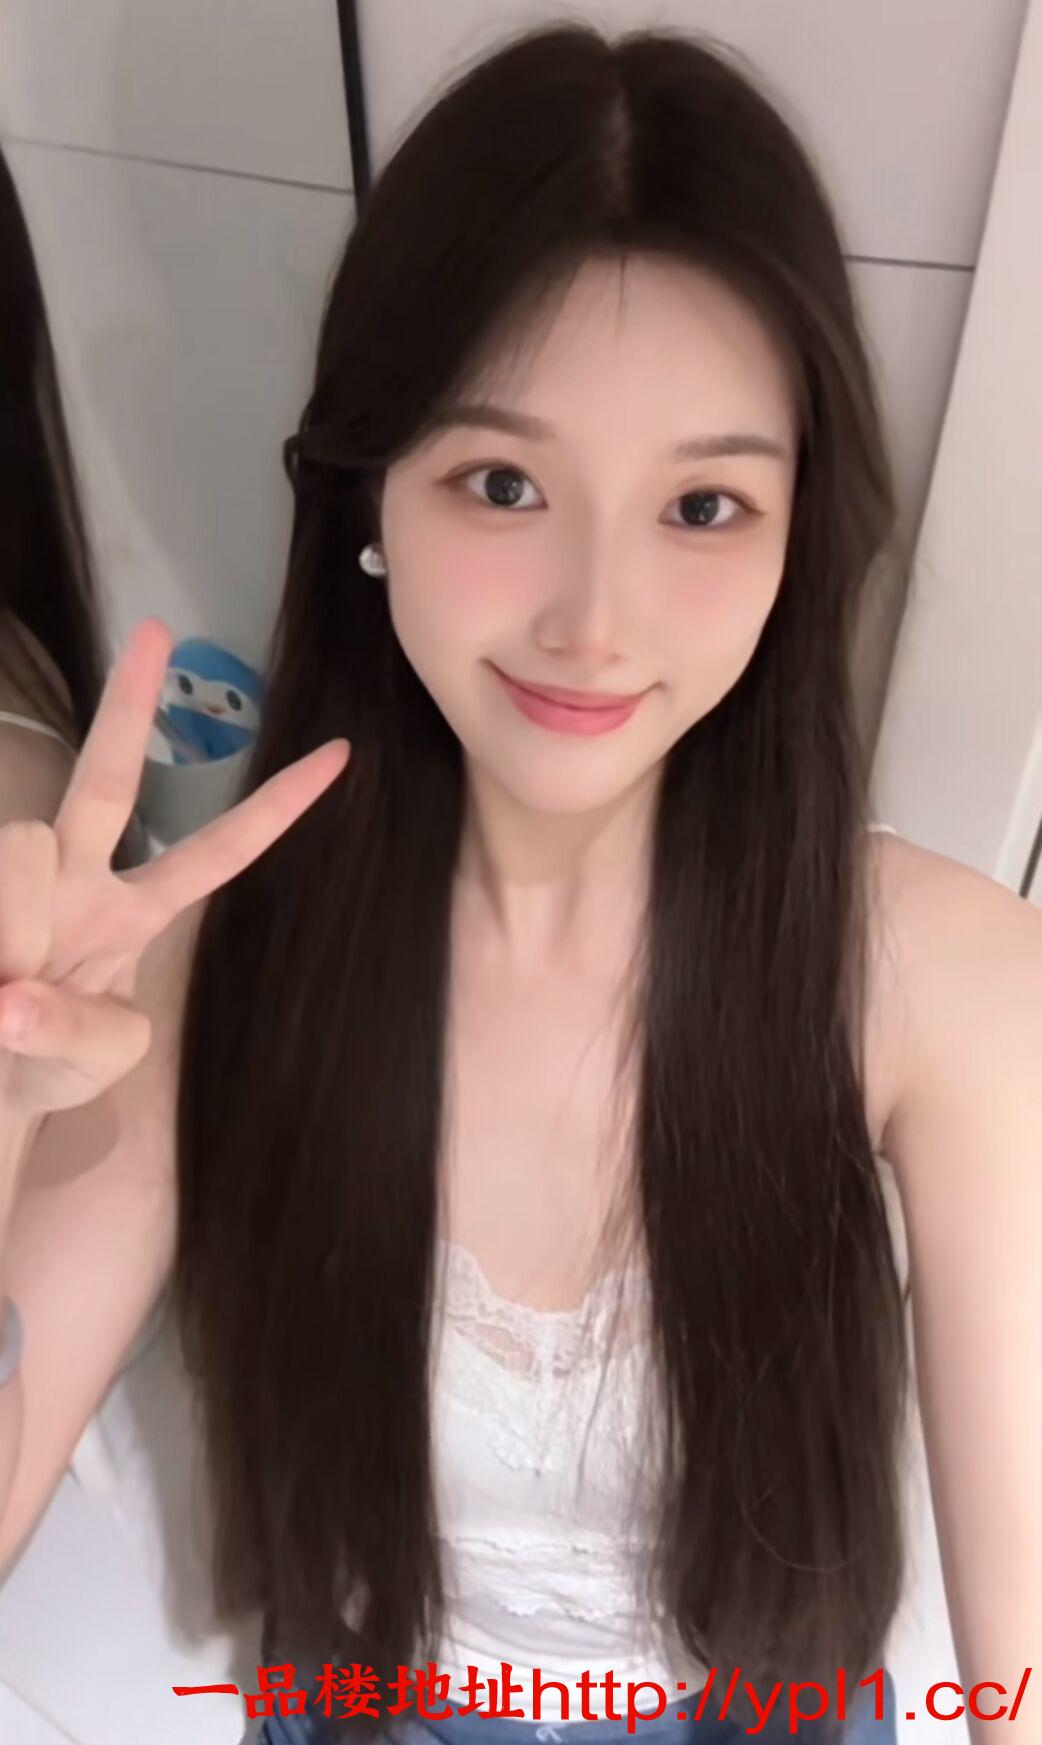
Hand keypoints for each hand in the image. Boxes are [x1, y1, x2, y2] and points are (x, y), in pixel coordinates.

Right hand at [0, 618, 348, 1117]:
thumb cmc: (45, 1064)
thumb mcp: (94, 1061)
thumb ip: (81, 1032)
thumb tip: (12, 999)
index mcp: (132, 913)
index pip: (217, 852)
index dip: (277, 808)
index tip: (341, 754)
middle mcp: (77, 879)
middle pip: (106, 782)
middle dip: (130, 705)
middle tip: (157, 632)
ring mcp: (19, 882)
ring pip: (23, 850)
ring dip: (14, 928)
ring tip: (4, 991)